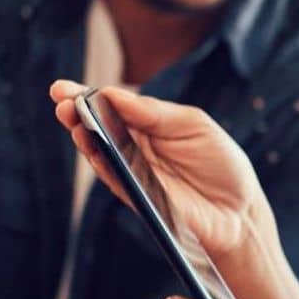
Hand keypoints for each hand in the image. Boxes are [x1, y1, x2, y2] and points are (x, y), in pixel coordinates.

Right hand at [49, 80, 267, 261]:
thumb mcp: (194, 125)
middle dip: (75, 112)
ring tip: (70, 118)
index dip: (86, 95)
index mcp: (148, 123)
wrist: (240, 211)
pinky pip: (113, 179)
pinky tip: (90, 146)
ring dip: (83, 135)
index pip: (111, 106)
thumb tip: (114, 94)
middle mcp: (134, 147)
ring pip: (99, 153)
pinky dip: (100, 163)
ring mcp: (133, 173)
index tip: (62, 88)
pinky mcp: (137, 198)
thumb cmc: (221, 164)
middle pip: (97, 127)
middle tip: (59, 99)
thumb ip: (155, 113)